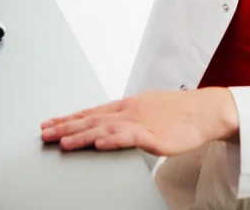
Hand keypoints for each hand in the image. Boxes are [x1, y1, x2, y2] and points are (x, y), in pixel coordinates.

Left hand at [40, 88, 239, 155]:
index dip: (68, 118)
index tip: (48, 124)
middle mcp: (130, 112)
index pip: (91, 112)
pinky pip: (131, 138)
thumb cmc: (177, 111)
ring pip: (107, 129)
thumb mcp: (146, 108)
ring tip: (65, 142)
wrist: (205, 110)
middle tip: (45, 134)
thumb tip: (105, 125)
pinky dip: (114, 140)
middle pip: (93, 119)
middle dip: (66, 127)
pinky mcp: (155, 136)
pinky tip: (101, 144)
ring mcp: (142, 123)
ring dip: (83, 135)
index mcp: (127, 106)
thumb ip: (124, 117)